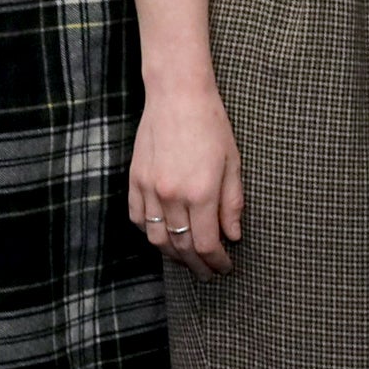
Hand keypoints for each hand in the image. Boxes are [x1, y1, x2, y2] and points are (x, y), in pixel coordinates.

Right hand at [129, 82, 244, 277]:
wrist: (177, 96)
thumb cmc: (212, 125)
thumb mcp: (233, 163)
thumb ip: (233, 203)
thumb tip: (232, 236)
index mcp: (201, 192)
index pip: (206, 244)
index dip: (216, 262)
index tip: (224, 267)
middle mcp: (172, 195)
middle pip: (181, 247)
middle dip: (197, 265)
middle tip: (208, 273)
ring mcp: (149, 189)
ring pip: (157, 238)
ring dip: (173, 255)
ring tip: (187, 259)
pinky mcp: (135, 180)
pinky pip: (139, 219)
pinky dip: (152, 233)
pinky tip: (165, 236)